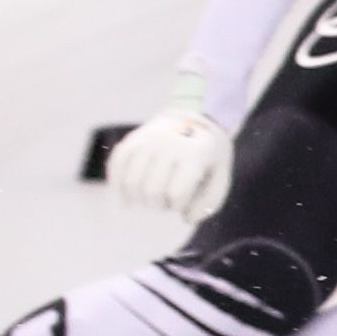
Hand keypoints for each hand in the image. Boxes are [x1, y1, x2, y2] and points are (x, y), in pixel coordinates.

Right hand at [105, 100, 233, 222]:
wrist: (197, 116)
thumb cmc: (210, 155)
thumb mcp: (221, 176)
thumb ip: (208, 202)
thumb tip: (185, 219)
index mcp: (195, 155)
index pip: (176, 193)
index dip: (176, 206)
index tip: (181, 203)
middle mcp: (169, 145)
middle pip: (151, 190)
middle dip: (157, 205)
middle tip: (164, 203)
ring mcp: (148, 140)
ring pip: (131, 181)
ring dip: (137, 199)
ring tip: (148, 200)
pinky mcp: (132, 139)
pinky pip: (116, 165)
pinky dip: (117, 184)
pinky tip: (125, 197)